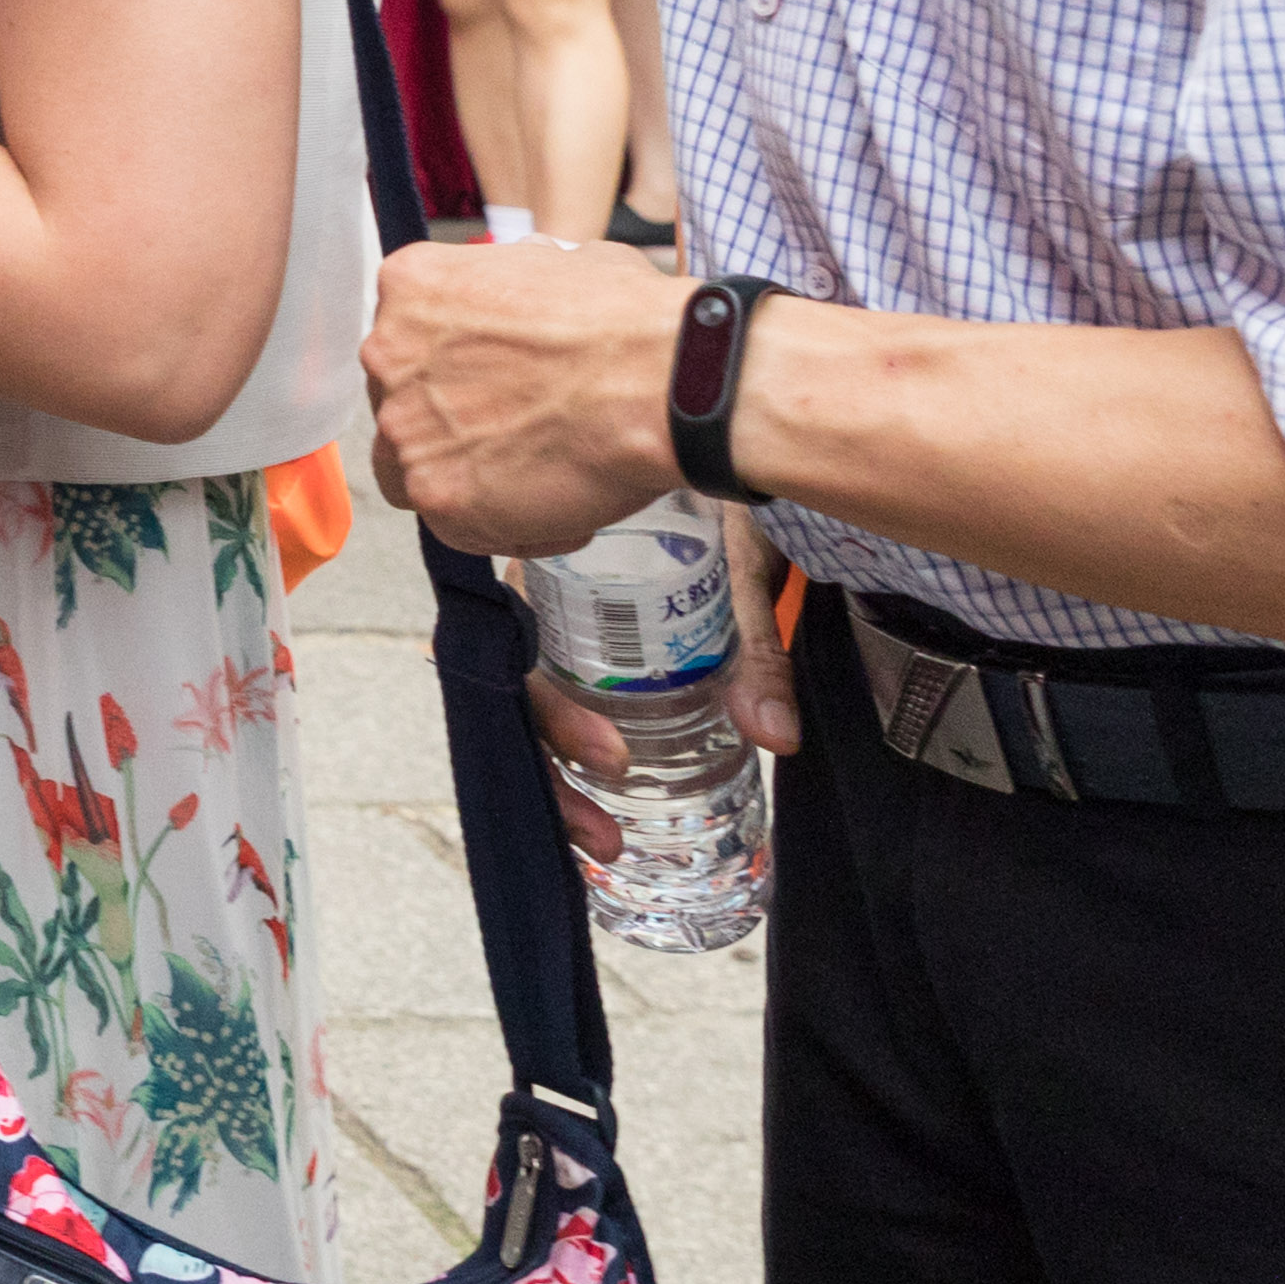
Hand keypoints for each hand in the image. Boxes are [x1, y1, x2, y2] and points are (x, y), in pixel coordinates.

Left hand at [364, 235, 681, 553]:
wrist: (661, 381)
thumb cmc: (625, 320)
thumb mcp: (559, 260)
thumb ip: (513, 280)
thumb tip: (522, 285)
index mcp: (411, 287)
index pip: (407, 333)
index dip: (455, 361)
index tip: (493, 376)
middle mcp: (388, 356)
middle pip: (403, 398)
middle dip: (454, 417)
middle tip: (519, 426)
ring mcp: (405, 429)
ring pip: (411, 465)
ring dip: (465, 473)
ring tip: (537, 473)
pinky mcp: (436, 494)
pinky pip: (457, 525)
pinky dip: (504, 525)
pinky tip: (558, 509)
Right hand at [524, 501, 803, 858]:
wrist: (725, 443)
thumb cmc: (717, 498)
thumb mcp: (740, 570)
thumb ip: (756, 650)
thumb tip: (772, 734)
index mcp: (551, 577)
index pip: (515, 658)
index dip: (552, 721)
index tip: (614, 758)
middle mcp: (537, 608)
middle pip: (512, 701)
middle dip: (551, 777)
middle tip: (602, 835)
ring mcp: (555, 630)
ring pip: (525, 709)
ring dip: (557, 779)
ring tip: (605, 840)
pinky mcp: (586, 645)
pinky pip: (555, 700)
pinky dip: (571, 753)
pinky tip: (607, 792)